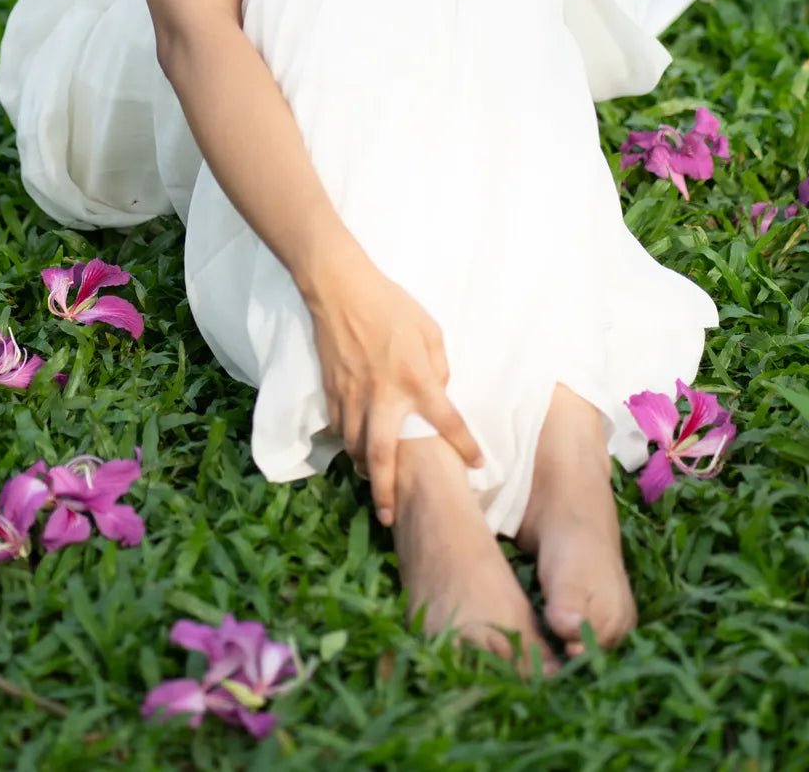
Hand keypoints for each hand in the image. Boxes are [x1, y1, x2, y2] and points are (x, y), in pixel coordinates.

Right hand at [305, 248, 482, 527]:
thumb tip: (439, 388)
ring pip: (355, 447)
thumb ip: (438, 363)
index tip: (477, 465)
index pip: (446, 421)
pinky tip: (354, 449)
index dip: (464, 445)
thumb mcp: (428, 328)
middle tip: (390, 518)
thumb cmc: (390, 305)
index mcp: (415, 378)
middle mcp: (384, 396)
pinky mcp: (331, 391)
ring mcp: (353, 396)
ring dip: (366, 470)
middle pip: (383, 455)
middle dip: (386, 491)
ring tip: (376, 486)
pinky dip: (346, 443)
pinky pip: (338, 428)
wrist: (340, 288)